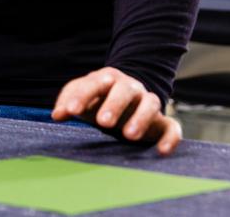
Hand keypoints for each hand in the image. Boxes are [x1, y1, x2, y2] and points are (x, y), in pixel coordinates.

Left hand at [51, 66, 181, 154]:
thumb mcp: (80, 97)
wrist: (126, 99)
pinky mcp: (162, 122)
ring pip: (151, 104)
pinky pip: (172, 126)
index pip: (94, 83)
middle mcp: (130, 88)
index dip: (82, 96)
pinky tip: (161, 150)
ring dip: (141, 118)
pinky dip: (170, 137)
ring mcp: (148, 102)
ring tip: (129, 136)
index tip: (71, 111)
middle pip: (125, 90)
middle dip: (114, 105)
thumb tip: (57, 115)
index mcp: (107, 79)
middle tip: (103, 123)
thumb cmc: (97, 99)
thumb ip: (67, 103)